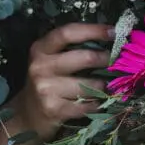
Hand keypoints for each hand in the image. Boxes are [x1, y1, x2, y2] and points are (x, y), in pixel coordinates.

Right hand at [11, 23, 113, 141]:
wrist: (28, 114)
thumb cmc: (48, 81)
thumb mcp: (51, 60)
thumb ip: (73, 48)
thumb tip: (111, 39)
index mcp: (41, 49)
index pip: (68, 33)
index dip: (93, 30)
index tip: (114, 32)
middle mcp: (40, 67)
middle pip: (84, 57)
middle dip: (106, 59)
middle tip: (116, 61)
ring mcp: (46, 88)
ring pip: (89, 84)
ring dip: (103, 85)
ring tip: (106, 85)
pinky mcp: (54, 109)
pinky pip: (87, 104)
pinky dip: (97, 103)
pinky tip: (97, 101)